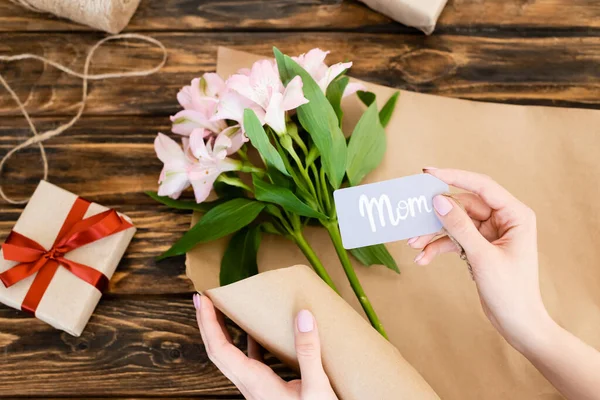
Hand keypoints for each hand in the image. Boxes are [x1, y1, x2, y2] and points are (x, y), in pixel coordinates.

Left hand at [194, 294, 337, 399]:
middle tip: (203, 299)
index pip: (220, 349)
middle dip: (207, 324)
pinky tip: (256, 333)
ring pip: (230, 357)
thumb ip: (308, 352)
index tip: (203, 301)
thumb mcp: (317, 387)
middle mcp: (250, 385)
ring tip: (224, 310)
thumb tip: (302, 315)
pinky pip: (250, 362)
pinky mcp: (267, 390)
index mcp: (255, 383)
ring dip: (223, 332)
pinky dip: (248, 343)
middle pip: (218, 351)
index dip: (208, 324)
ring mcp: (257, 389)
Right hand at [407, 168, 551, 351]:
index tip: (428, 173)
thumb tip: (439, 201)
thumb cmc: (511, 291)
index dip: (454, 177)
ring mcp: (490, 232)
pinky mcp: (478, 246)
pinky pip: (454, 238)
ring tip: (413, 244)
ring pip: (454, 222)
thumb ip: (460, 227)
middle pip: (463, 205)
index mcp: (515, 214)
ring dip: (433, 233)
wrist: (517, 322)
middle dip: (437, 215)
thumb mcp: (482, 257)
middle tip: (412, 217)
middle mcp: (503, 219)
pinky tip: (423, 258)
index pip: (482, 186)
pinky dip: (438, 247)